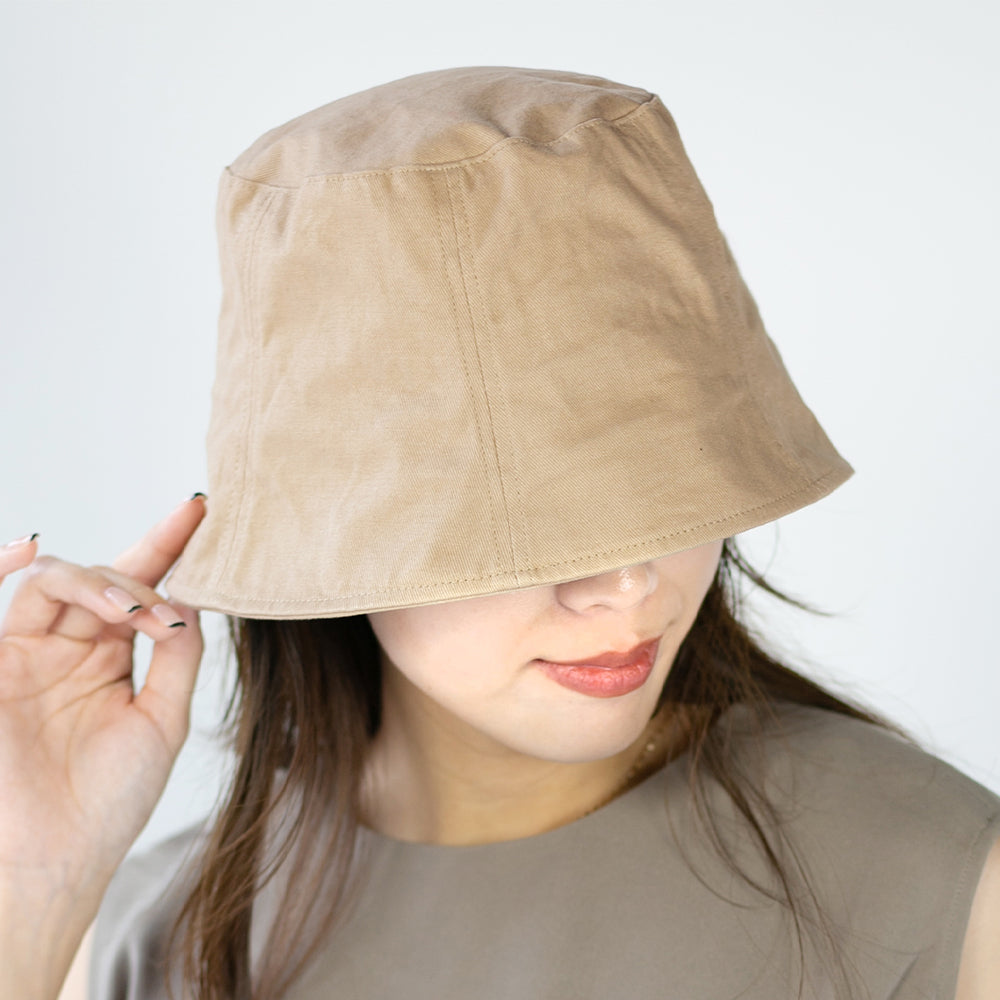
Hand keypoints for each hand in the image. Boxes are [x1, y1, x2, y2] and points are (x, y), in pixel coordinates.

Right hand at [0, 497, 205, 973]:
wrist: (53, 859)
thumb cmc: (108, 801)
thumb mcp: (162, 720)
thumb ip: (179, 658)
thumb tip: (190, 597)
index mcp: (112, 661)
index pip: (144, 589)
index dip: (170, 545)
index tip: (202, 508)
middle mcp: (73, 649)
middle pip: (107, 575)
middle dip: (145, 569)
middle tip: (166, 613)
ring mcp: (31, 653)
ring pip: (62, 580)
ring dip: (103, 584)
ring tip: (135, 615)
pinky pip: (10, 596)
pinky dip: (17, 566)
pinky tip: (36, 548)